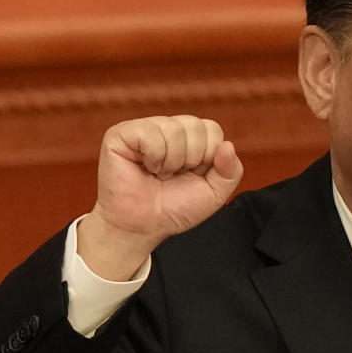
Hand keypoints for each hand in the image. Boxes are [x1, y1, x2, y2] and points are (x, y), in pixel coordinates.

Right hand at [77, 115, 243, 279]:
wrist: (141, 227)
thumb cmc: (174, 209)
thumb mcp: (213, 193)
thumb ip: (230, 171)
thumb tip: (228, 145)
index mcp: (189, 137)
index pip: (212, 129)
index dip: (208, 157)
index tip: (192, 175)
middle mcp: (167, 127)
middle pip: (195, 126)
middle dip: (191, 160)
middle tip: (172, 176)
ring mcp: (144, 128)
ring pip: (174, 129)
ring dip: (171, 162)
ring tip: (158, 174)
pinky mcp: (121, 134)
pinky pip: (150, 134)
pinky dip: (153, 157)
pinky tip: (145, 168)